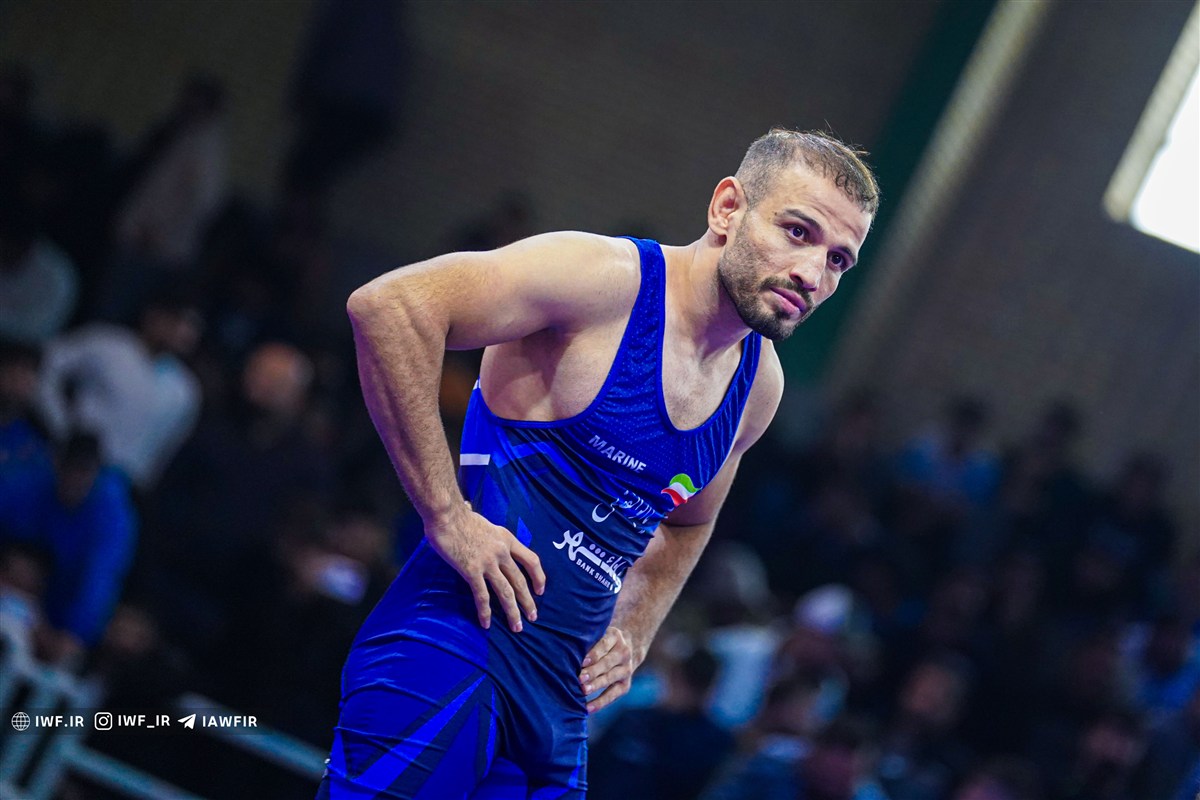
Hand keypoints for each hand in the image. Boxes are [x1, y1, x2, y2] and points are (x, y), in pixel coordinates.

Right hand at [426, 503, 545, 631]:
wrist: (446, 514)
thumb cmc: (459, 515)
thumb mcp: (484, 522)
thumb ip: (487, 531)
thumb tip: (478, 521)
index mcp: (507, 538)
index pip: (531, 560)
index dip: (539, 577)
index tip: (541, 590)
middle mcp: (502, 552)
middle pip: (521, 581)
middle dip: (528, 601)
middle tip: (533, 617)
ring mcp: (488, 562)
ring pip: (506, 591)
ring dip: (513, 611)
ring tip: (517, 627)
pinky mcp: (472, 571)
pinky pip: (482, 595)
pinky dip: (485, 611)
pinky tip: (486, 624)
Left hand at [579, 626, 634, 711]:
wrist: (630, 646)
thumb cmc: (602, 640)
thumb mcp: (599, 633)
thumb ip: (586, 640)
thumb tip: (564, 650)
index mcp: (615, 636)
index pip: (604, 645)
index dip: (593, 654)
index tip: (582, 662)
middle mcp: (623, 653)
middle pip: (607, 663)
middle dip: (593, 671)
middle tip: (579, 678)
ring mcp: (626, 669)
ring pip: (610, 678)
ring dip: (596, 685)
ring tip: (583, 691)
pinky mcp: (625, 685)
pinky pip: (613, 695)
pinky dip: (601, 702)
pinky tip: (589, 708)